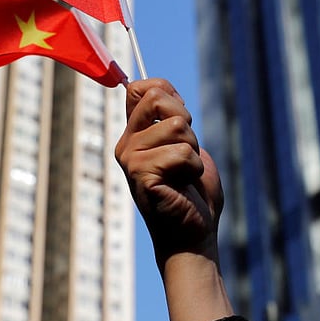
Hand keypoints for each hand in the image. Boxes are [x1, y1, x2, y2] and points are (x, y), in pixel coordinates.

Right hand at [116, 78, 231, 320]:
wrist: (193, 234)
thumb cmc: (192, 192)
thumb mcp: (184, 143)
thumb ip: (170, 116)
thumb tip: (153, 86)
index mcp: (133, 133)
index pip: (144, 88)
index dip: (171, 98)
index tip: (181, 125)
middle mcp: (126, 143)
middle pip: (158, 97)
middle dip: (186, 123)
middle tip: (185, 153)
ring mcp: (130, 159)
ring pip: (178, 125)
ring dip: (193, 150)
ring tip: (184, 174)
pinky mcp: (142, 175)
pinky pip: (182, 153)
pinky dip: (194, 169)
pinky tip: (183, 186)